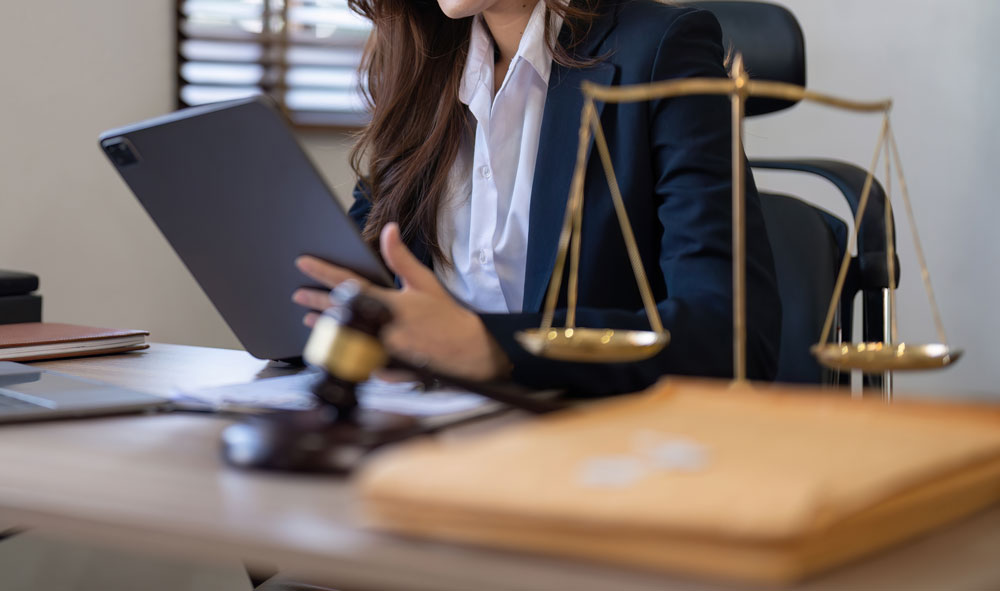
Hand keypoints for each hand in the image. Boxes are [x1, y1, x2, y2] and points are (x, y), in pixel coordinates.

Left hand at [293, 223, 509, 380]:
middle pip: (339, 312)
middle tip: (298, 294)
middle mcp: (381, 327)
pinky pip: (358, 359)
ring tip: (311, 319)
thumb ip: (400, 258)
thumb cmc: (446, 315)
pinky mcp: (384, 367)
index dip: (323, 271)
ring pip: (343, 337)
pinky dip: (346, 350)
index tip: (303, 263)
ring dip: (326, 327)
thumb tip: (388, 230)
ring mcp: (380, 350)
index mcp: (389, 304)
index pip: (348, 283)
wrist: (466, 350)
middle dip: (316, 301)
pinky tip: (336, 344)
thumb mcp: (424, 282)